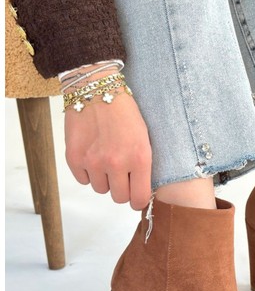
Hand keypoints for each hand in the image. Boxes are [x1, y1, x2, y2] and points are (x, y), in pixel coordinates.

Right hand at [65, 94, 151, 210]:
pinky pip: (83, 180)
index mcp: (139, 158)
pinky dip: (88, 172)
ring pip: (100, 189)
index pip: (138, 198)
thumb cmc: (125, 112)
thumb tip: (141, 192)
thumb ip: (143, 165)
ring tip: (106, 158)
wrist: (96, 90)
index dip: (138, 200)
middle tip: (122, 174)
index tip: (136, 196)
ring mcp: (93, 161)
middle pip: (118, 198)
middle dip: (121, 189)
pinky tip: (93, 155)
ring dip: (104, 178)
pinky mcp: (74, 158)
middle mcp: (116, 163)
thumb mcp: (144, 137)